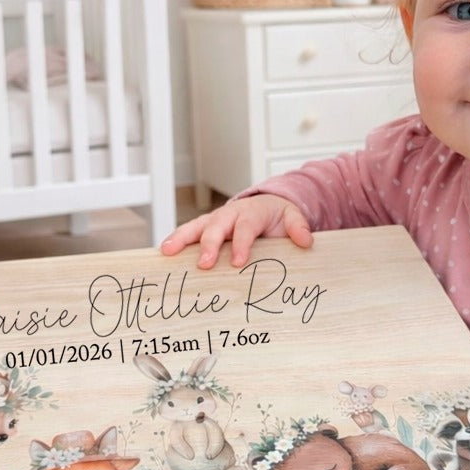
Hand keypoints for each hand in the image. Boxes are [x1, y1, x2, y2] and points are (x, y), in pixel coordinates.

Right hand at [160, 195, 313, 268]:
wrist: (266, 205)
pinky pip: (188, 233)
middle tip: (203, 264)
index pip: (245, 229)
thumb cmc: (277, 217)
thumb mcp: (292, 217)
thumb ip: (299, 227)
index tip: (237, 262)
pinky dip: (176, 240)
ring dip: (181, 238)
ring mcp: (214, 220)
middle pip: (216, 227)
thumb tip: (305, 241)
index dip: (241, 245)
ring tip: (167, 251)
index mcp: (251, 213)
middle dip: (208, 245)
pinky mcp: (204, 228)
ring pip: (195, 226)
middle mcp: (229, 215)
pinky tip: (164, 253)